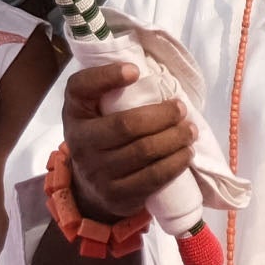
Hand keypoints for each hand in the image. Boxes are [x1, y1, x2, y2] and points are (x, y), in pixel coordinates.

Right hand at [62, 61, 192, 222]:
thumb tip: (150, 69)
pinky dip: (175, 163)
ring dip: (175, 138)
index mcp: (75, 113)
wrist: (90, 189)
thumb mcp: (94, 110)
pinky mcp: (117, 195)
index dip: (107, 76)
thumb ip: (109, 89)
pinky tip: (186, 154)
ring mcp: (98, 172)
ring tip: (190, 130)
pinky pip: (152, 178)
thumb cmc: (100, 137)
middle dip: (162, 115)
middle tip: (181, 109)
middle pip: (126, 125)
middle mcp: (80, 143)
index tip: (136, 72)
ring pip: (144, 152)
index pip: (81, 88)